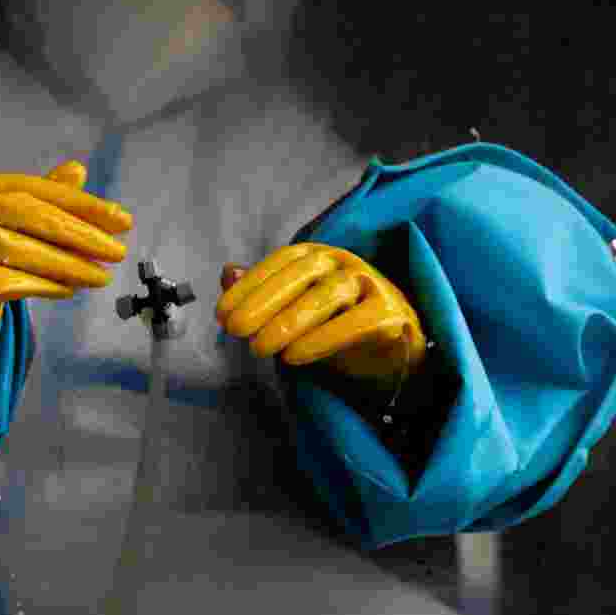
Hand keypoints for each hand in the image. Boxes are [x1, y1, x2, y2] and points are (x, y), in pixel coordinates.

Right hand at [0, 160, 132, 342]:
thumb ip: (40, 193)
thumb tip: (79, 170)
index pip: (48, 193)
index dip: (89, 207)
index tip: (123, 221)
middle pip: (44, 221)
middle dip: (88, 238)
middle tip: (118, 252)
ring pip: (35, 255)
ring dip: (75, 268)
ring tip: (101, 277)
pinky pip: (21, 283)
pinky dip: (50, 287)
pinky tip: (70, 289)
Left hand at [217, 244, 426, 380]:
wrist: (393, 352)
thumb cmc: (336, 325)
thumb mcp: (293, 310)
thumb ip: (261, 293)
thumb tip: (228, 273)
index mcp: (318, 257)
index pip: (280, 262)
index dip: (248, 286)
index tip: (221, 314)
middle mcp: (343, 263)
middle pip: (302, 274)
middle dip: (263, 301)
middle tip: (235, 330)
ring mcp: (369, 284)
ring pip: (327, 296)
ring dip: (288, 322)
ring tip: (260, 348)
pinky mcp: (389, 313)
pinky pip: (356, 322)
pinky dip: (323, 339)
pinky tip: (295, 357)